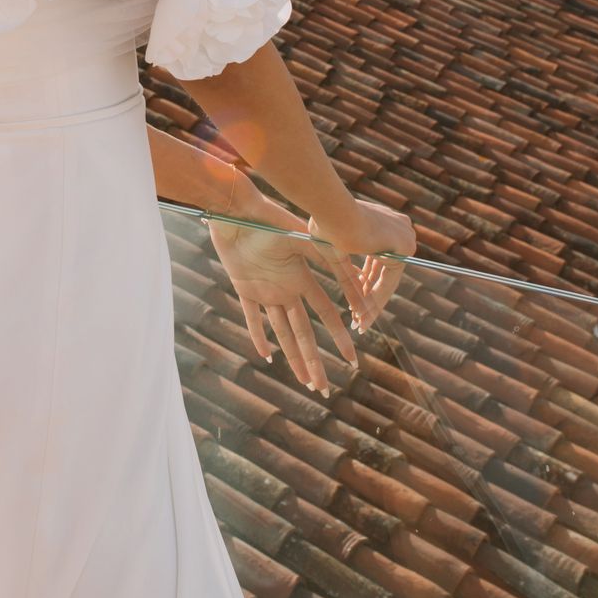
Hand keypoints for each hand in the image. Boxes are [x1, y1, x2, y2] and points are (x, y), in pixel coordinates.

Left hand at [208, 195, 365, 395]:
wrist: (237, 209)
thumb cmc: (270, 216)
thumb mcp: (304, 237)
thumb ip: (329, 257)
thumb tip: (361, 275)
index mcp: (303, 276)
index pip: (325, 312)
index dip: (338, 335)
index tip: (352, 358)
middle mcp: (287, 287)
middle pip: (304, 331)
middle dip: (314, 360)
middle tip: (323, 388)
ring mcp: (265, 289)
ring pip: (282, 331)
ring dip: (292, 356)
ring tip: (304, 381)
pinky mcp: (243, 287)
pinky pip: (252, 317)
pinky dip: (258, 337)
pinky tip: (267, 357)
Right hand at [307, 197, 416, 333]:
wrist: (333, 209)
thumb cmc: (325, 222)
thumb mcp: (334, 251)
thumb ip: (346, 272)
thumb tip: (347, 294)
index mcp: (382, 223)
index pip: (377, 261)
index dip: (364, 283)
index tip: (355, 302)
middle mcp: (398, 228)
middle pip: (383, 273)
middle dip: (368, 297)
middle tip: (357, 319)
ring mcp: (404, 236)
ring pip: (386, 280)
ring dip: (371, 304)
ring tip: (358, 323)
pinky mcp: (404, 247)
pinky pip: (389, 281)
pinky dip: (376, 299)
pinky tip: (363, 316)